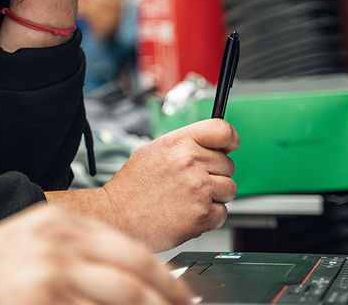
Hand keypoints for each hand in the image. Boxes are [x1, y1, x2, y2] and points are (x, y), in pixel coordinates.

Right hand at [0, 204, 193, 304]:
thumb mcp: (31, 237)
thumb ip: (75, 246)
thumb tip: (125, 269)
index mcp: (61, 223)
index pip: (131, 248)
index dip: (164, 276)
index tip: (179, 292)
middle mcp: (61, 245)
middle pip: (136, 273)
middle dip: (167, 297)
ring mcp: (52, 276)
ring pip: (123, 298)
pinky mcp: (42, 301)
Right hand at [101, 119, 239, 251]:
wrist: (117, 217)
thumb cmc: (132, 187)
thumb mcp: (153, 151)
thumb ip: (185, 144)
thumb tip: (213, 145)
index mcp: (179, 143)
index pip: (222, 130)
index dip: (230, 139)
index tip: (229, 146)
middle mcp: (190, 163)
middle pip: (228, 164)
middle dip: (215, 174)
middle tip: (191, 183)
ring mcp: (198, 189)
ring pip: (229, 188)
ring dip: (215, 196)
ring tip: (189, 199)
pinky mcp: (202, 215)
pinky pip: (223, 213)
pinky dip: (210, 216)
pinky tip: (188, 213)